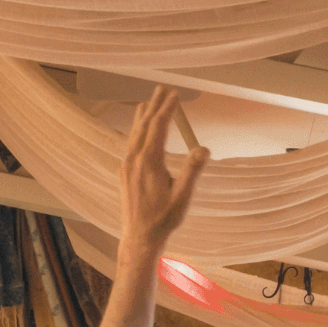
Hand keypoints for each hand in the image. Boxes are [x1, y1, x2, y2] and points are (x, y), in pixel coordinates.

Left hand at [119, 87, 208, 256]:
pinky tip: (138, 131)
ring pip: (134, 135)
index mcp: (149, 162)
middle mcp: (134, 161)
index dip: (167, 109)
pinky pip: (130, 146)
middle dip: (154, 106)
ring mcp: (126, 167)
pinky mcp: (123, 175)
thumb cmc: (163, 220)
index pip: (158, 127)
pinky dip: (136, 132)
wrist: (139, 238)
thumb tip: (203, 149)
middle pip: (144, 125)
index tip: (175, 94)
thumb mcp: (182, 198)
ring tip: (147, 102)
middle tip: (162, 88)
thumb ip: (192, 172)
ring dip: (143, 116)